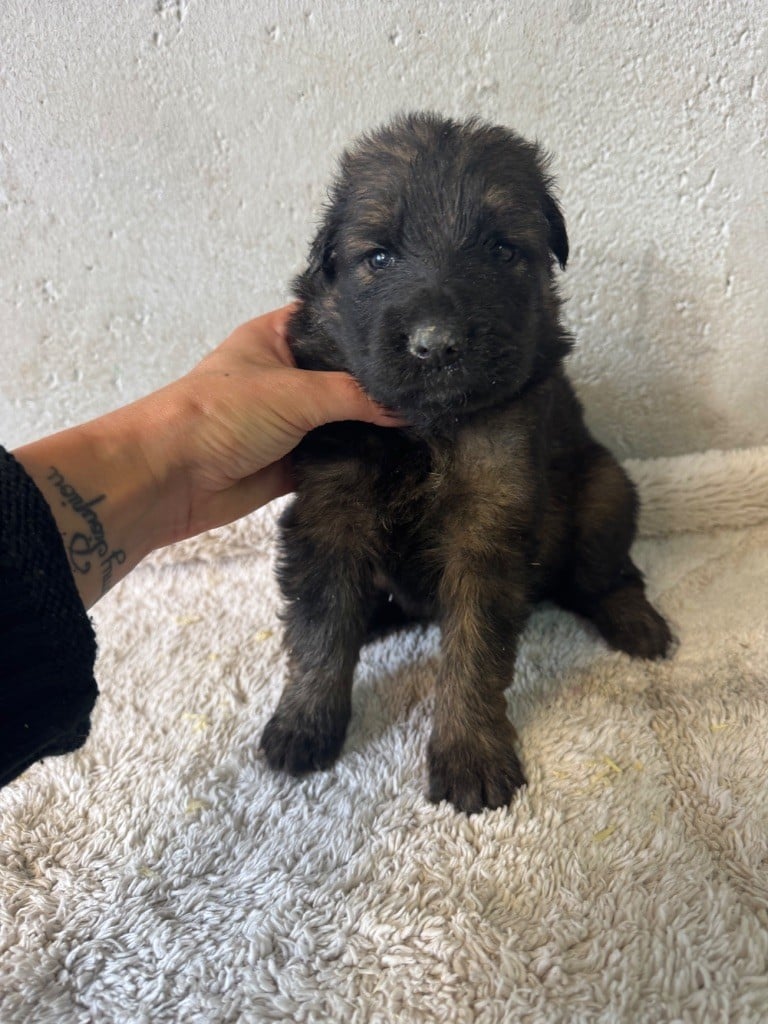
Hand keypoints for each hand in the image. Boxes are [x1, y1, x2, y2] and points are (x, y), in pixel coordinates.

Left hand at [13, 306, 400, 606]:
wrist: (172, 479)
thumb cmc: (218, 414)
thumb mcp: (295, 391)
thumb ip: (356, 396)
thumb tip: (408, 406)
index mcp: (279, 338)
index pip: (335, 324)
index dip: (372, 331)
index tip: (418, 336)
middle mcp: (288, 376)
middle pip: (347, 377)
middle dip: (381, 387)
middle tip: (432, 387)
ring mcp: (292, 421)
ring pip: (346, 421)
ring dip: (375, 428)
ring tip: (429, 424)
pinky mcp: (295, 463)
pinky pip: (338, 459)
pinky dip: (362, 462)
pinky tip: (401, 460)